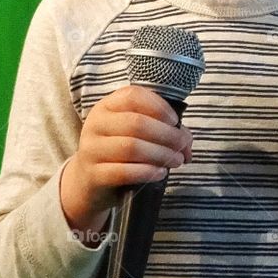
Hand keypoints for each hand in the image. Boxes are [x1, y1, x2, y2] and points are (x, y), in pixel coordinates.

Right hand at [60, 86, 192, 234]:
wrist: (90, 181)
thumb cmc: (119, 152)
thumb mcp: (136, 134)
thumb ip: (163, 130)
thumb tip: (187, 142)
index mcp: (107, 106)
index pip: (133, 96)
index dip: (158, 106)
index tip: (175, 121)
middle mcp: (96, 124)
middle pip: (136, 123)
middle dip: (167, 135)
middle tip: (182, 146)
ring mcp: (92, 149)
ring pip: (131, 147)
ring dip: (161, 154)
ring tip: (176, 161)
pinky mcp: (94, 174)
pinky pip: (123, 171)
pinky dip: (147, 172)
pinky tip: (160, 173)